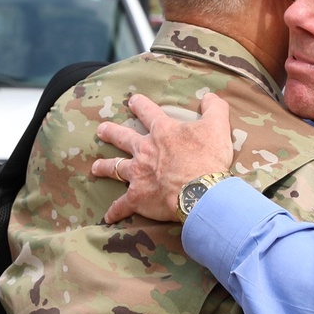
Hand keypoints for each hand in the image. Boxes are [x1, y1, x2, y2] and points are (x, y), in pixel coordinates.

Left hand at [92, 91, 233, 223]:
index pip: (148, 112)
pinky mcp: (138, 197)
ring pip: (115, 168)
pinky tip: (108, 216)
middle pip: (123, 138)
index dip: (140, 105)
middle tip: (101, 130)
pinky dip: (115, 211)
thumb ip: (214, 108)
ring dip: (104, 167)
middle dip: (111, 132)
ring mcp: (138, 174)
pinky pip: (122, 205)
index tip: (133, 101)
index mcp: (162, 132)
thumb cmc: (209, 159)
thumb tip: (210, 97)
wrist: (201, 192)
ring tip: (96, 167)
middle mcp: (145, 150)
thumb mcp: (217, 126)